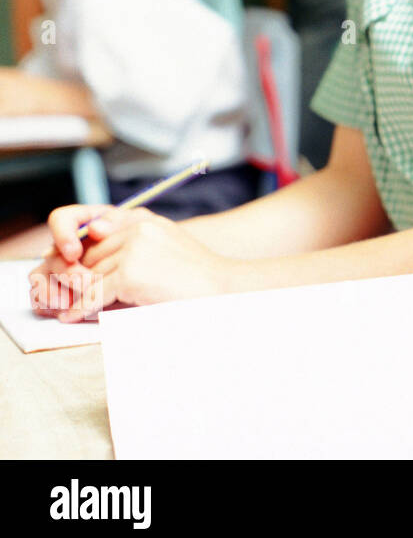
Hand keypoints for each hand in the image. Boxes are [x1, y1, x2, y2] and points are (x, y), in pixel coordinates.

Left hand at [29, 204, 236, 320]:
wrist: (223, 290)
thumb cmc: (197, 277)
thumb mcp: (164, 250)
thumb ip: (133, 244)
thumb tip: (93, 240)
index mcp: (145, 220)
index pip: (99, 235)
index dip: (83, 257)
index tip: (72, 272)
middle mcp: (138, 228)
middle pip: (91, 256)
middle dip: (80, 278)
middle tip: (63, 295)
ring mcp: (133, 250)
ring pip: (91, 275)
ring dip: (81, 295)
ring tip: (70, 309)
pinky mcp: (130, 274)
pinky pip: (95, 294)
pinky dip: (81, 308)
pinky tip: (72, 316)